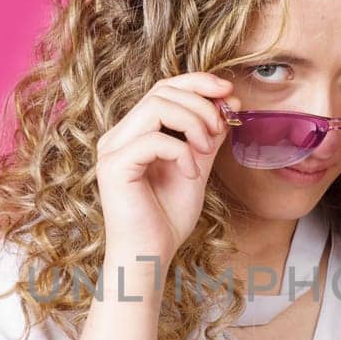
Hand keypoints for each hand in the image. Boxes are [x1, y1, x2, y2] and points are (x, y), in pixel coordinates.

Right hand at [96, 72, 232, 265]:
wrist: (149, 257)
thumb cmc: (167, 219)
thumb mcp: (197, 167)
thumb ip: (207, 136)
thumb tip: (228, 103)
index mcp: (135, 132)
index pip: (163, 88)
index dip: (197, 82)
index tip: (229, 91)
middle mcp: (118, 136)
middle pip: (162, 91)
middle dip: (201, 104)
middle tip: (221, 130)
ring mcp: (112, 149)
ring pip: (156, 106)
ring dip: (192, 122)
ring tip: (206, 150)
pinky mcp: (113, 167)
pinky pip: (153, 139)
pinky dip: (181, 152)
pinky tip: (191, 174)